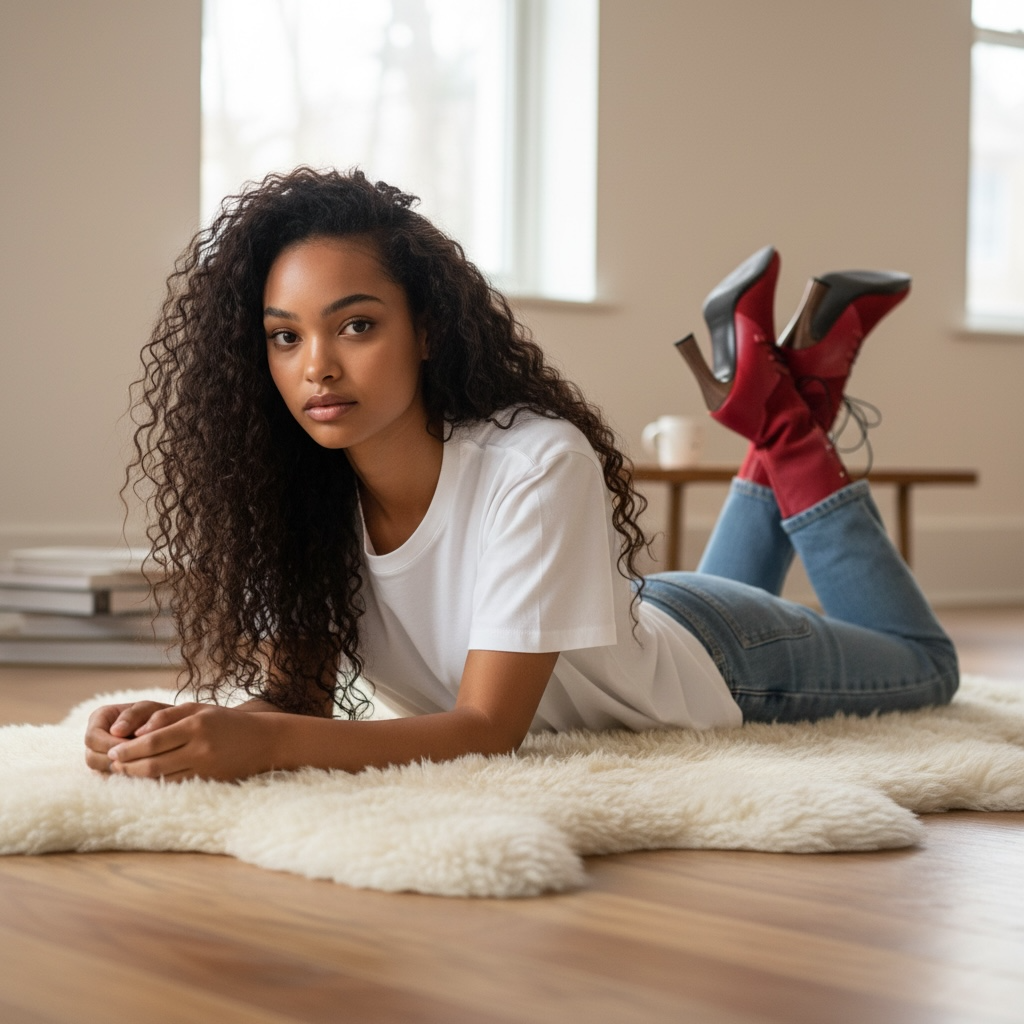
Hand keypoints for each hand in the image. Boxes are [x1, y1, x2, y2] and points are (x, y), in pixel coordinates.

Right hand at [84, 701, 173, 773]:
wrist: (169, 727)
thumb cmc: (157, 714)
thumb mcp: (148, 709)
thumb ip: (134, 715)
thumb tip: (115, 731)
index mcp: (99, 718)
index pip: (92, 738)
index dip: (111, 745)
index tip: (134, 747)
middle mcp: (95, 739)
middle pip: (91, 758)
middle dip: (115, 760)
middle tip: (139, 760)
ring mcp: (98, 756)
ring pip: (99, 772)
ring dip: (119, 771)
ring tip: (141, 767)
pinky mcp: (108, 770)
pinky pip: (109, 780)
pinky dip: (123, 779)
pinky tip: (141, 775)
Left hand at [92, 703, 278, 782]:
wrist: (264, 741)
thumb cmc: (227, 721)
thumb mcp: (199, 709)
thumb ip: (167, 717)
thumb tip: (136, 732)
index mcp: (196, 726)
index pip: (152, 741)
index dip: (127, 749)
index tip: (111, 750)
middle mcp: (200, 748)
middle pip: (153, 764)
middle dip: (127, 766)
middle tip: (111, 764)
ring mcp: (205, 767)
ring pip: (162, 779)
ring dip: (138, 778)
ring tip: (123, 773)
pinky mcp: (209, 781)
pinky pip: (176, 785)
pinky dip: (156, 785)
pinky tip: (146, 780)